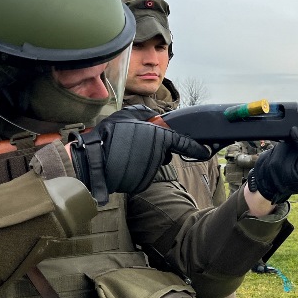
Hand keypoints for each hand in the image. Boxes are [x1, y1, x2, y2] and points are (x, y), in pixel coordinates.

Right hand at [70, 106, 210, 204]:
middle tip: (137, 143)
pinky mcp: (141, 183)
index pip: (184, 143)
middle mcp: (158, 156)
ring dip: (143, 159)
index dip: (196, 147)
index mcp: (159, 138)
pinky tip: (122, 164)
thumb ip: (145, 114)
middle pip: (164, 153)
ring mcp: (150, 171)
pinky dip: (136, 170)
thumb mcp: (126, 115)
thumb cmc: (109, 135)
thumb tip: (155, 115)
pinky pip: (142, 175)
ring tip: (124, 153)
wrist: (92, 160)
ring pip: (152, 164)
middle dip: (155, 149)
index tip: (205, 151)